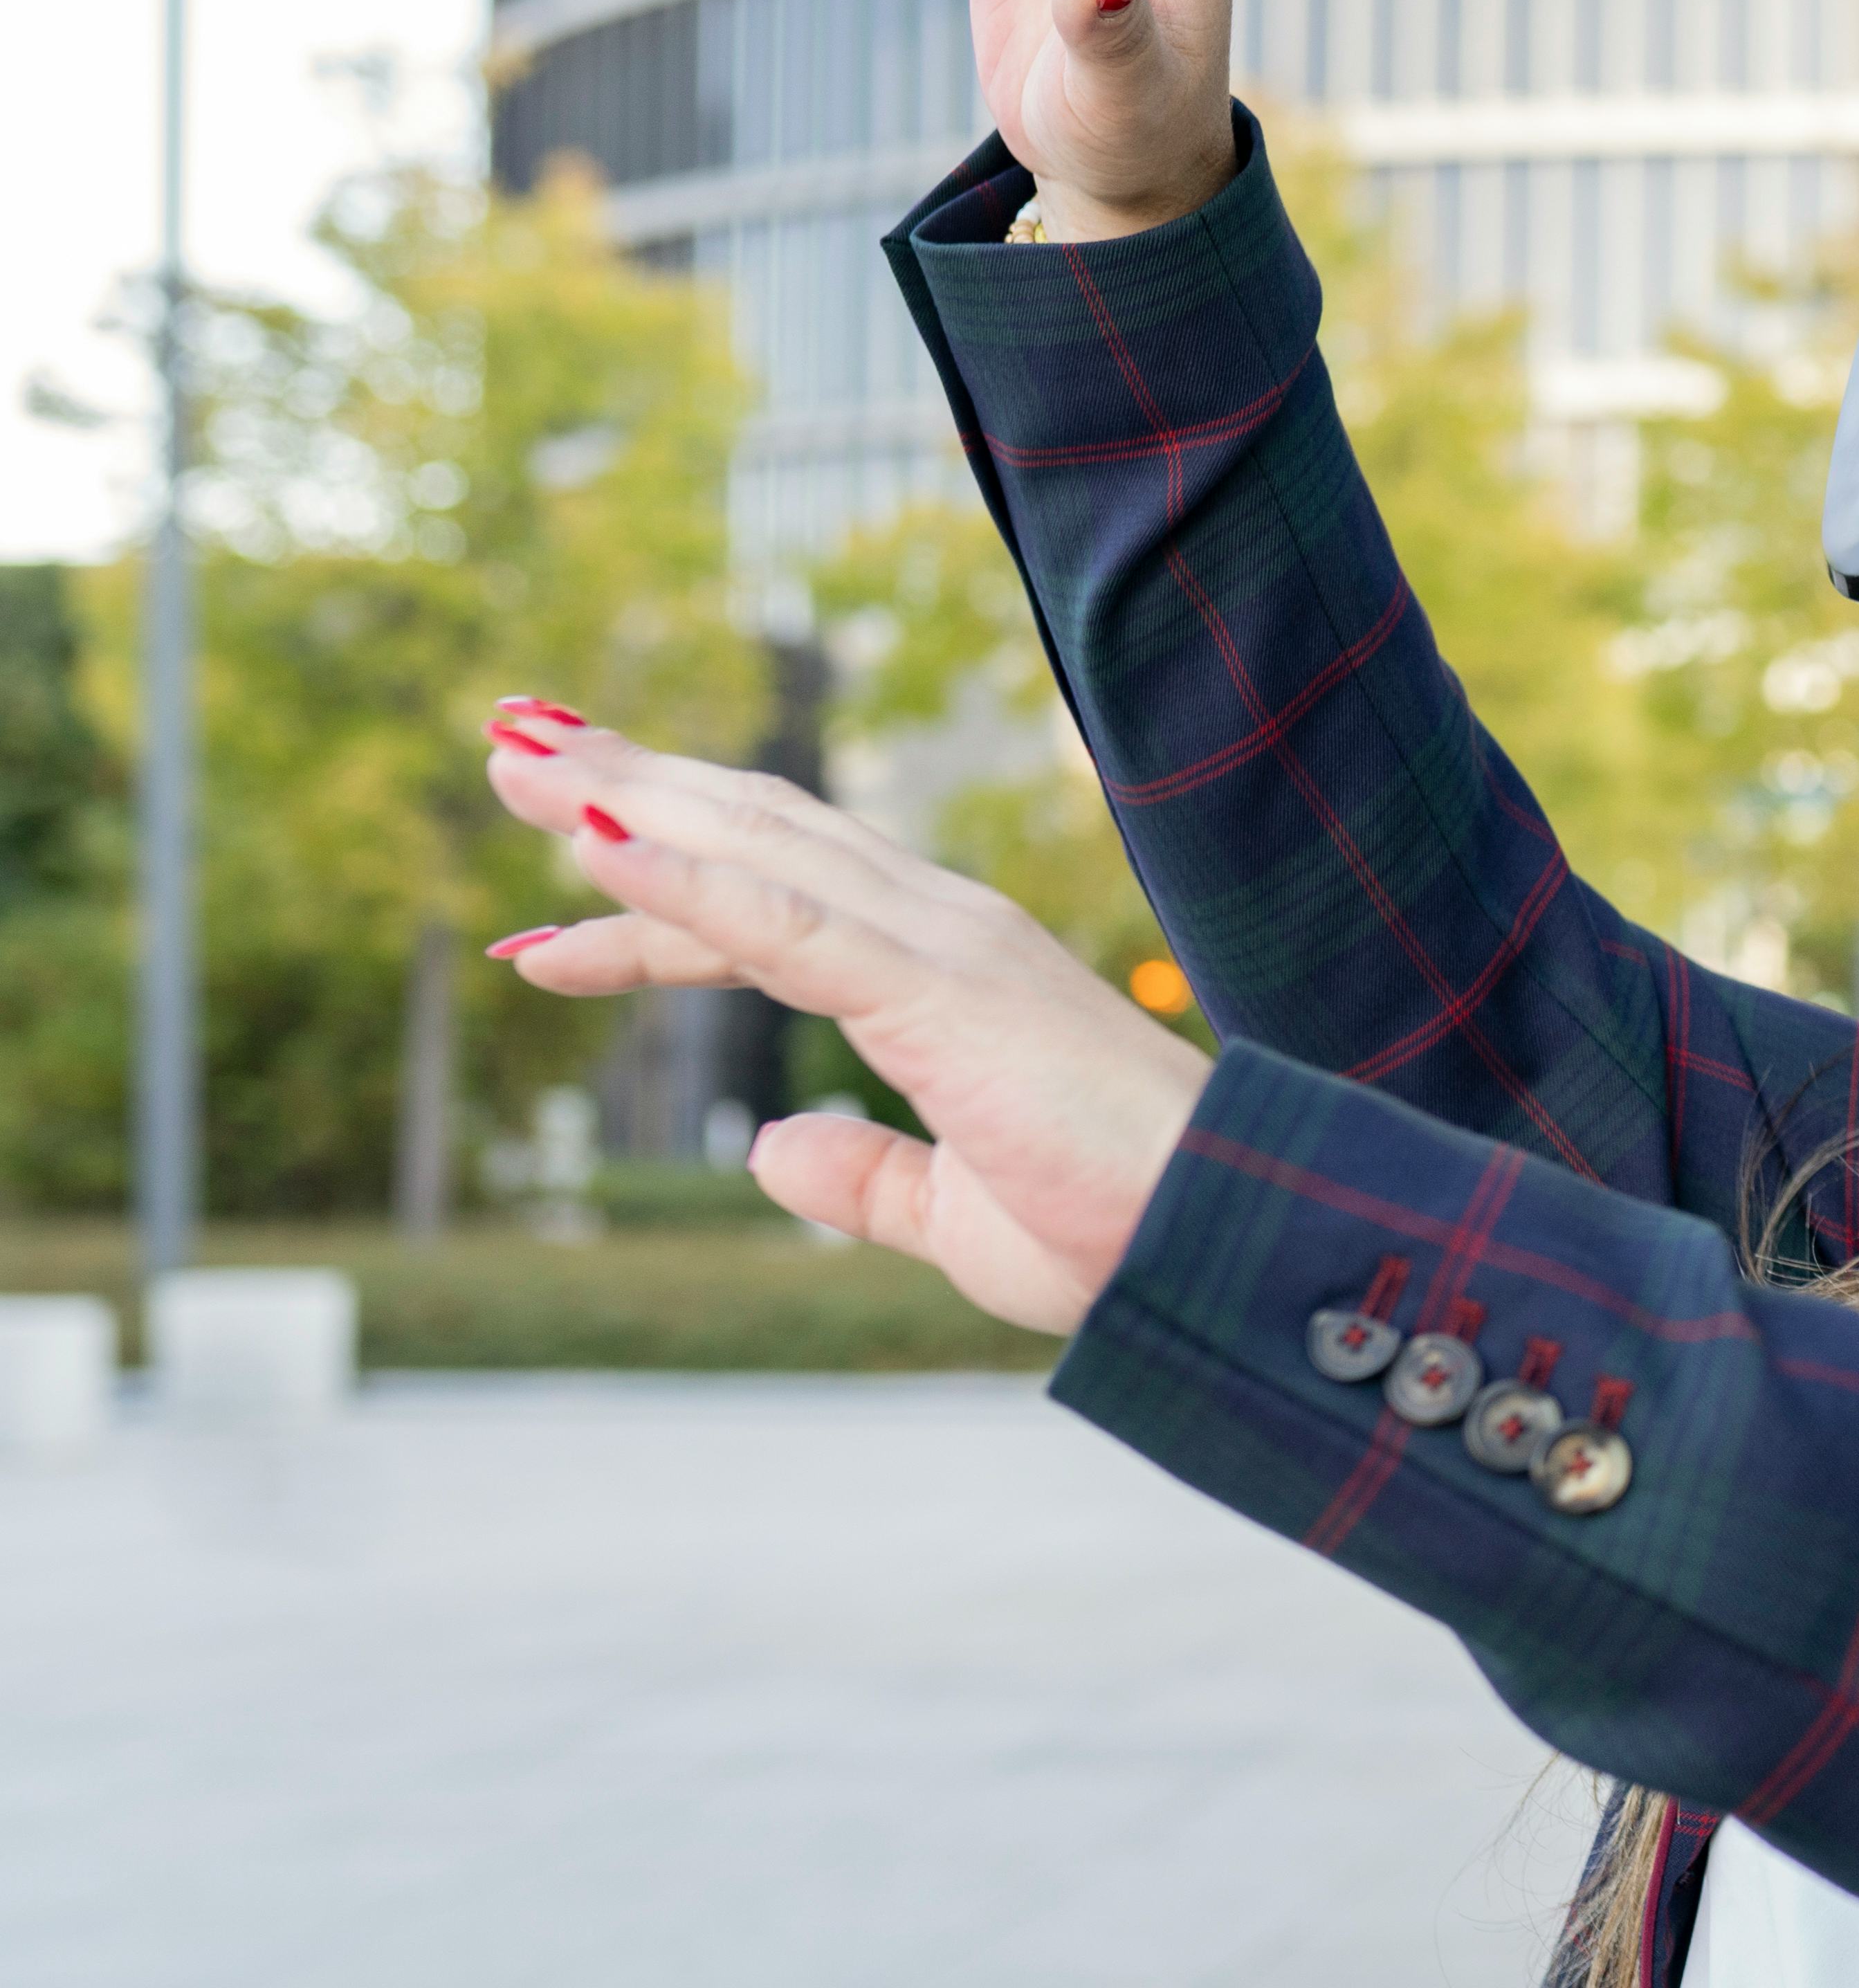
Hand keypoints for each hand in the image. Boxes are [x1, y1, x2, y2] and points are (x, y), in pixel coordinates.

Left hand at [475, 704, 1211, 1334]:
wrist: (1223, 1245)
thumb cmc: (1120, 1233)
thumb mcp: (958, 1220)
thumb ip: (868, 1180)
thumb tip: (771, 1149)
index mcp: (948, 978)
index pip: (769, 910)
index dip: (652, 896)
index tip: (542, 913)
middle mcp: (943, 931)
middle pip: (755, 834)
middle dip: (625, 786)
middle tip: (506, 742)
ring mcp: (945, 949)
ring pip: (759, 849)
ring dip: (626, 797)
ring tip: (515, 756)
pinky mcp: (942, 992)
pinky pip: (786, 922)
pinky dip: (685, 876)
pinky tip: (593, 843)